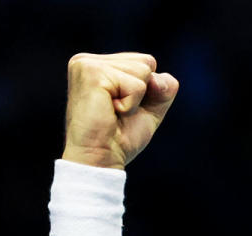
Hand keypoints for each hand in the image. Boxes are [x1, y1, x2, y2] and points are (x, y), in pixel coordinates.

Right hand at [62, 52, 178, 169]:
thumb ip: (164, 87)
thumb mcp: (150, 108)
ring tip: (112, 112)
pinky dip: (131, 105)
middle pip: (147, 62)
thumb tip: (156, 78)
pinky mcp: (91, 73)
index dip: (147, 91)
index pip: (146, 62)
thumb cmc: (120, 138)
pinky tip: (110, 112)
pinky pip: (137, 85)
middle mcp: (88, 60)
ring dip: (136, 100)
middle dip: (143, 93)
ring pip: (143, 71)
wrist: (101, 159)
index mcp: (99, 64)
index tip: (122, 108)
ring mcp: (87, 64)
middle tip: (117, 112)